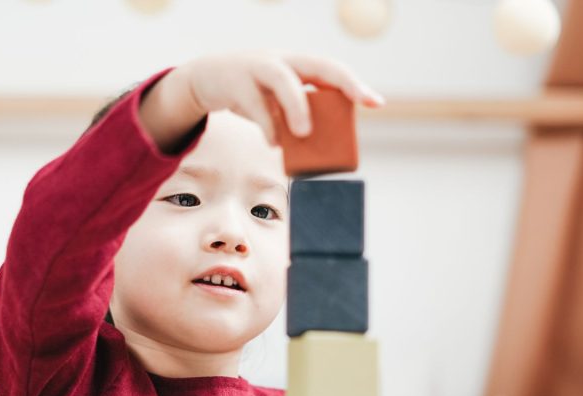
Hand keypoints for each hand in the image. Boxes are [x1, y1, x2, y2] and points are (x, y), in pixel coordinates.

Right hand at [139, 52, 382, 151]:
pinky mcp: (235, 82)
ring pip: (282, 79)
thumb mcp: (276, 101)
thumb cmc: (251, 93)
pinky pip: (254, 104)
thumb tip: (316, 147)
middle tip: (358, 103)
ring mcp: (256, 67)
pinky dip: (266, 125)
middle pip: (317, 64)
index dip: (354, 84)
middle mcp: (281, 60)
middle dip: (342, 82)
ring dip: (297, 105)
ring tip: (305, 133)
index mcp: (296, 65)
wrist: (207, 78)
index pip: (332, 69)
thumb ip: (295, 116)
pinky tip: (274, 143)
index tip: (376, 103)